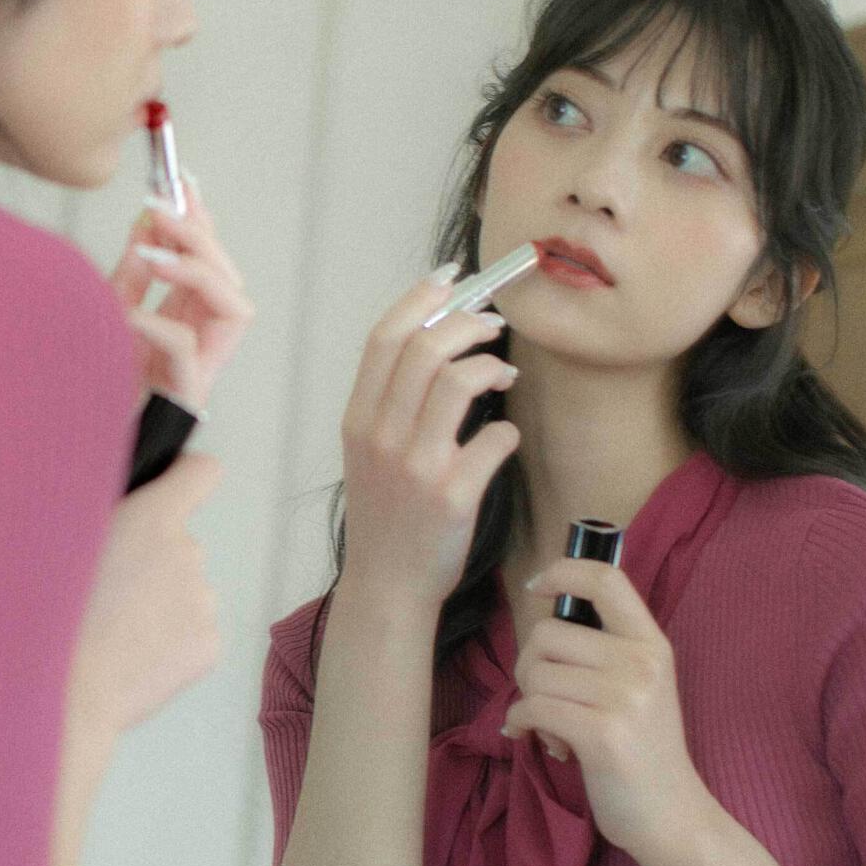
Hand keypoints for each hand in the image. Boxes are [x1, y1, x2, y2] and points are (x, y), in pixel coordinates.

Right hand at [67, 452, 222, 736]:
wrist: (65, 696)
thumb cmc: (46, 620)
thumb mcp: (60, 544)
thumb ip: (103, 518)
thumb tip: (118, 513)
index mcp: (153, 519)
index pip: (200, 474)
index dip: (186, 477)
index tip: (176, 483)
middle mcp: (189, 553)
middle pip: (179, 546)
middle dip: (151, 562)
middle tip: (106, 593)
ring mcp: (204, 601)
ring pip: (183, 593)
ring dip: (158, 606)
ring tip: (112, 631)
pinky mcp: (209, 645)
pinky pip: (190, 633)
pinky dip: (168, 644)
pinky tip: (131, 658)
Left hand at [109, 172, 254, 413]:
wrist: (72, 433)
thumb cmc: (96, 377)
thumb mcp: (109, 308)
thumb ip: (132, 269)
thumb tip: (146, 220)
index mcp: (189, 320)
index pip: (211, 261)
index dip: (202, 221)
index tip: (180, 181)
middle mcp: (205, 341)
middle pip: (231, 281)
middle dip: (202, 239)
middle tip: (162, 209)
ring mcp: (201, 369)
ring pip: (236, 312)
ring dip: (200, 273)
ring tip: (153, 253)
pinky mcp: (185, 394)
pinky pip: (187, 350)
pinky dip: (159, 325)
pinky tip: (128, 315)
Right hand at [340, 268, 520, 605]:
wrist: (389, 587)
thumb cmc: (387, 515)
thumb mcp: (369, 452)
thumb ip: (391, 402)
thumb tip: (438, 341)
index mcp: (358, 420)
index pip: (384, 339)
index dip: (420, 299)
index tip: (452, 279)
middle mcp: (381, 437)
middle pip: (424, 350)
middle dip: (468, 324)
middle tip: (495, 325)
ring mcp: (417, 467)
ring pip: (458, 383)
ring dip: (492, 367)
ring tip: (506, 374)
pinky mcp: (453, 496)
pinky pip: (494, 440)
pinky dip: (507, 433)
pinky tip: (504, 440)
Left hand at [502, 559, 708, 859]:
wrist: (671, 815)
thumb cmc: (643, 748)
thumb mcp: (639, 684)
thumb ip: (605, 647)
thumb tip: (544, 610)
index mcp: (651, 642)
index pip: (607, 579)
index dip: (563, 571)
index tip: (538, 587)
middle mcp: (641, 661)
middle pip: (548, 632)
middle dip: (529, 664)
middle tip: (547, 696)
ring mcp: (624, 697)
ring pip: (535, 671)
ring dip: (527, 699)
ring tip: (553, 725)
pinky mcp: (602, 733)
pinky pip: (533, 707)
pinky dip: (522, 723)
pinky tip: (540, 740)